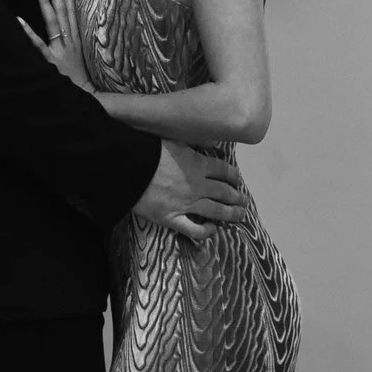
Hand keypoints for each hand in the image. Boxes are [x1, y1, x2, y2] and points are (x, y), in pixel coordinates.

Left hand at [24, 0, 92, 91]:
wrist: (87, 99)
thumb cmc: (83, 80)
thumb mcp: (85, 59)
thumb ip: (77, 43)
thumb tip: (72, 29)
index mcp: (78, 40)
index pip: (74, 11)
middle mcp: (70, 42)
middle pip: (63, 11)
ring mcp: (61, 51)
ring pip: (53, 22)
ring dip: (47, 2)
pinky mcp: (51, 62)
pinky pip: (38, 45)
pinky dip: (29, 33)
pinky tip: (19, 20)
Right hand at [135, 140, 253, 242]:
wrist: (127, 170)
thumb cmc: (148, 151)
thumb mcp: (174, 140)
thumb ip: (192, 143)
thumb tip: (210, 143)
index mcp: (198, 164)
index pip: (223, 170)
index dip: (234, 176)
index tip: (238, 180)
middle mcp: (197, 185)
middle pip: (224, 192)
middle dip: (237, 197)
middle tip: (244, 200)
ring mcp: (186, 204)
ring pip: (216, 211)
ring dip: (231, 214)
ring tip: (240, 215)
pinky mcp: (172, 218)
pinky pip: (194, 229)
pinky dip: (206, 231)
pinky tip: (212, 229)